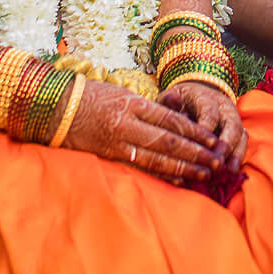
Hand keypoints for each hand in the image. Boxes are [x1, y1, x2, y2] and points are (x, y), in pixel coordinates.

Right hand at [68, 81, 224, 184]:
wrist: (54, 107)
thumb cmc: (91, 97)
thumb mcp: (122, 94)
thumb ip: (147, 109)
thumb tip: (176, 123)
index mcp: (133, 104)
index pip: (171, 120)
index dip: (195, 131)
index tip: (213, 139)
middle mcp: (127, 123)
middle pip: (169, 141)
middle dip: (196, 152)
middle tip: (217, 160)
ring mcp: (117, 142)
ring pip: (157, 158)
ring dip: (184, 167)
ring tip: (204, 172)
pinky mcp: (108, 156)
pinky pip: (140, 167)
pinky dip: (161, 174)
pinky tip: (178, 179)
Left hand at [161, 80, 248, 172]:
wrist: (196, 98)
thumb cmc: (180, 101)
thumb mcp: (172, 97)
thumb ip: (170, 100)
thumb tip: (173, 100)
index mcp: (206, 98)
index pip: (209, 113)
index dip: (207, 129)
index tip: (200, 146)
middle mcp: (224, 109)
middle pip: (231, 125)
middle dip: (226, 145)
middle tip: (218, 163)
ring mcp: (233, 120)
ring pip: (240, 136)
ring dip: (235, 154)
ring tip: (228, 171)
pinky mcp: (237, 133)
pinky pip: (242, 145)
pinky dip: (238, 158)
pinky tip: (231, 173)